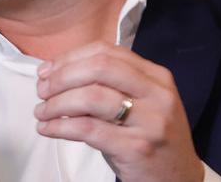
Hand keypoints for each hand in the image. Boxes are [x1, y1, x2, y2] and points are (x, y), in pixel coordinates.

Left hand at [34, 41, 203, 181]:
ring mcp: (150, 122)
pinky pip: (89, 129)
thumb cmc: (147, 136)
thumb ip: (107, 82)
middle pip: (99, 68)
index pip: (106, 51)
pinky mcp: (137, 149)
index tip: (47, 69)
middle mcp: (157, 94)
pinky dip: (61, 126)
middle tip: (41, 89)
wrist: (179, 181)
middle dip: (62, 76)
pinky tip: (47, 128)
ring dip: (57, 103)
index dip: (71, 57)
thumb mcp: (138, 102)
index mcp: (156, 75)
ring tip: (41, 111)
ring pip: (91, 97)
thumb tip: (54, 71)